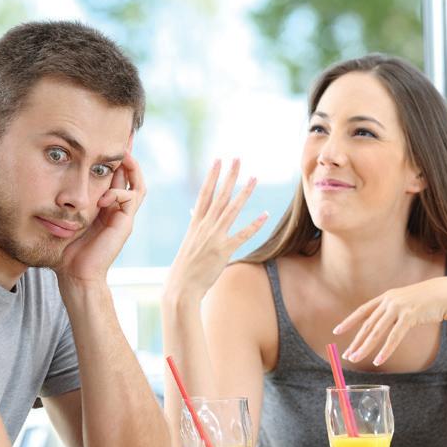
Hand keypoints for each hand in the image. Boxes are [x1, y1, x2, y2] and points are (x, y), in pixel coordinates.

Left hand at [57, 152, 145, 283]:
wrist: (75, 276)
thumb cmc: (64, 251)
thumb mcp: (62, 218)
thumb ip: (62, 202)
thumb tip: (45, 179)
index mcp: (104, 207)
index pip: (116, 177)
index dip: (113, 159)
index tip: (103, 140)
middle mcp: (117, 210)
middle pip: (131, 176)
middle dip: (127, 156)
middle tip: (122, 138)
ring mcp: (123, 217)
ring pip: (138, 184)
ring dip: (131, 168)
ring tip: (122, 153)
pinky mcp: (125, 225)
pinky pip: (131, 198)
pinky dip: (118, 192)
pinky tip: (102, 196)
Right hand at [164, 158, 267, 300]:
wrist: (181, 287)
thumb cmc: (184, 267)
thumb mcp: (188, 242)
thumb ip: (195, 225)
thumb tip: (194, 211)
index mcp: (195, 224)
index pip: (205, 194)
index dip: (212, 176)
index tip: (218, 161)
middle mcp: (205, 227)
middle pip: (219, 196)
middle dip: (229, 177)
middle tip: (237, 159)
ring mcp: (214, 238)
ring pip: (231, 210)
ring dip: (244, 193)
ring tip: (254, 178)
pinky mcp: (223, 251)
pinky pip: (242, 235)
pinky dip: (254, 225)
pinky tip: (265, 214)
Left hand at [333, 276, 446, 365]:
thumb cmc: (428, 300)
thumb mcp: (406, 303)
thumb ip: (393, 311)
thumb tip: (383, 325)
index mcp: (386, 297)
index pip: (362, 311)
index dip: (349, 322)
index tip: (336, 331)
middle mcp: (389, 301)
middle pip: (367, 325)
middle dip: (356, 341)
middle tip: (346, 355)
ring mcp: (398, 308)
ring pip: (377, 332)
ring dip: (365, 347)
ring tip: (355, 359)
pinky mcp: (409, 316)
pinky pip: (394, 337)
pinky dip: (385, 350)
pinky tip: (378, 360)